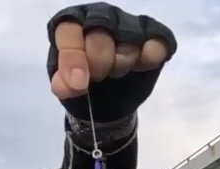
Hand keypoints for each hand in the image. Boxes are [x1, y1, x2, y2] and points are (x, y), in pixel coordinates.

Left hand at [46, 3, 176, 121]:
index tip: (80, 83)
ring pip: (128, 38)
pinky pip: (156, 41)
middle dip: (99, 62)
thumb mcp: (66, 87)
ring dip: (122, 63)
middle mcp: (99, 16)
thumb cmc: (83, 83)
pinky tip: (141, 66)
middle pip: (99, 32)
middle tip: (98, 77)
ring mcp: (127, 23)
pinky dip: (150, 55)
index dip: (74, 57)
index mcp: (72, 25)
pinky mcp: (152, 35)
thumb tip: (72, 84)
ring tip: (116, 73)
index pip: (69, 29)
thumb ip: (63, 84)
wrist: (107, 99)